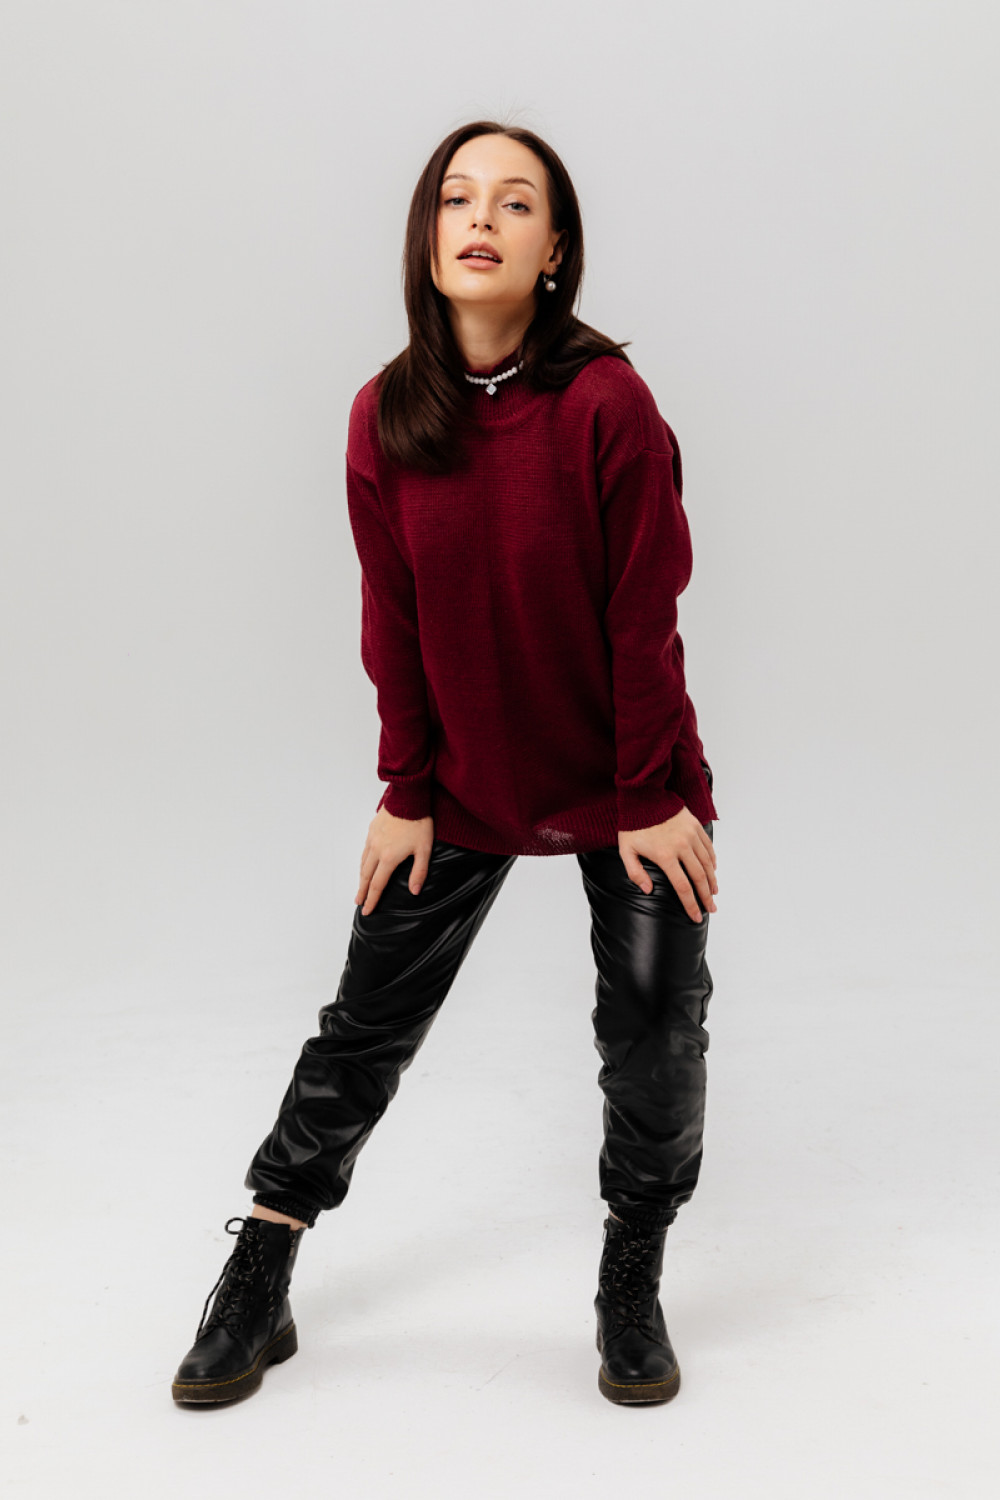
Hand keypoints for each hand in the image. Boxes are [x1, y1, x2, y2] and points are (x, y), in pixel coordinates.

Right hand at [355, 807, 433, 915]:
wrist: (408, 798)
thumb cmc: (419, 823)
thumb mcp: (424, 850)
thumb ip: (419, 872)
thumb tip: (414, 891)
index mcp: (389, 858)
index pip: (377, 884)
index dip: (372, 900)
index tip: (367, 910)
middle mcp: (376, 850)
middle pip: (366, 876)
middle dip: (362, 891)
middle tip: (358, 903)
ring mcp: (372, 839)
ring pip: (363, 863)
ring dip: (361, 877)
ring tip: (360, 887)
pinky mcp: (372, 830)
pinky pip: (365, 850)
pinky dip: (363, 861)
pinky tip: (365, 863)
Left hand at [618, 807, 717, 922]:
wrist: (643, 797)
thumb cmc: (633, 826)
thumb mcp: (627, 851)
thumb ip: (635, 873)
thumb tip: (648, 890)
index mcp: (665, 856)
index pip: (682, 887)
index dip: (690, 904)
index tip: (696, 917)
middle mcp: (681, 846)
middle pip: (699, 877)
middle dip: (706, 897)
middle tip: (711, 909)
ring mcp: (690, 835)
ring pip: (707, 863)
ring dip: (712, 880)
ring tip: (714, 893)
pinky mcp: (695, 826)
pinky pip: (708, 847)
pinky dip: (712, 861)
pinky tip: (712, 870)